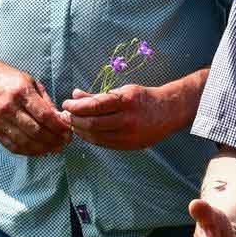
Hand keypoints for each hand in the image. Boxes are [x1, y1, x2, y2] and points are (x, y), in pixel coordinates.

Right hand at [0, 58, 71, 155]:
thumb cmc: (9, 78)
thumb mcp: (31, 82)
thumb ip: (46, 101)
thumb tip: (60, 119)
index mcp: (21, 92)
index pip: (44, 115)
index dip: (59, 127)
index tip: (68, 132)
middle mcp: (9, 107)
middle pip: (36, 131)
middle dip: (53, 140)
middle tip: (64, 143)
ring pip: (25, 142)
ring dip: (43, 149)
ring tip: (54, 148)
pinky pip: (12, 146)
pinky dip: (28, 152)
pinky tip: (39, 150)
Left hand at [63, 84, 182, 149]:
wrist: (169, 112)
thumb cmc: (143, 98)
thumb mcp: (122, 91)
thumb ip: (98, 95)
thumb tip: (75, 94)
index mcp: (126, 102)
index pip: (94, 106)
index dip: (76, 106)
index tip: (67, 104)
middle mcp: (128, 120)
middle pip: (92, 123)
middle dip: (75, 120)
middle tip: (66, 115)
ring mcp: (129, 135)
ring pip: (96, 136)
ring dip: (80, 130)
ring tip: (73, 123)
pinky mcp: (129, 146)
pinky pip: (104, 143)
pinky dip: (91, 137)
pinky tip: (85, 131)